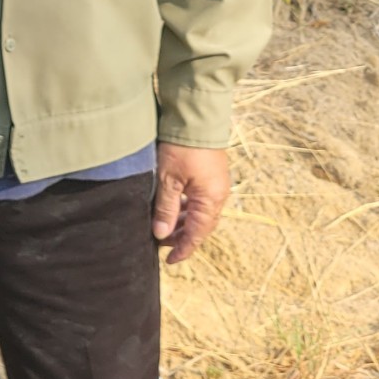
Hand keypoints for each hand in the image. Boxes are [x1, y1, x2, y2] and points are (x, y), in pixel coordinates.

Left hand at [152, 143, 231, 263]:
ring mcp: (216, 185)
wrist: (196, 117)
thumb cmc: (182, 147)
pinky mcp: (212, 176)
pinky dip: (187, 209)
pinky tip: (172, 209)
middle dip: (181, 237)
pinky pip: (201, 200)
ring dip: (183, 223)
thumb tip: (161, 234)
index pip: (197, 234)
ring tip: (163, 227)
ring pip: (200, 213)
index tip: (169, 261)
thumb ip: (166, 208)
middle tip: (160, 242)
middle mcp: (218, 195)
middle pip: (200, 225)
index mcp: (210, 200)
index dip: (183, 249)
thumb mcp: (168, 179)